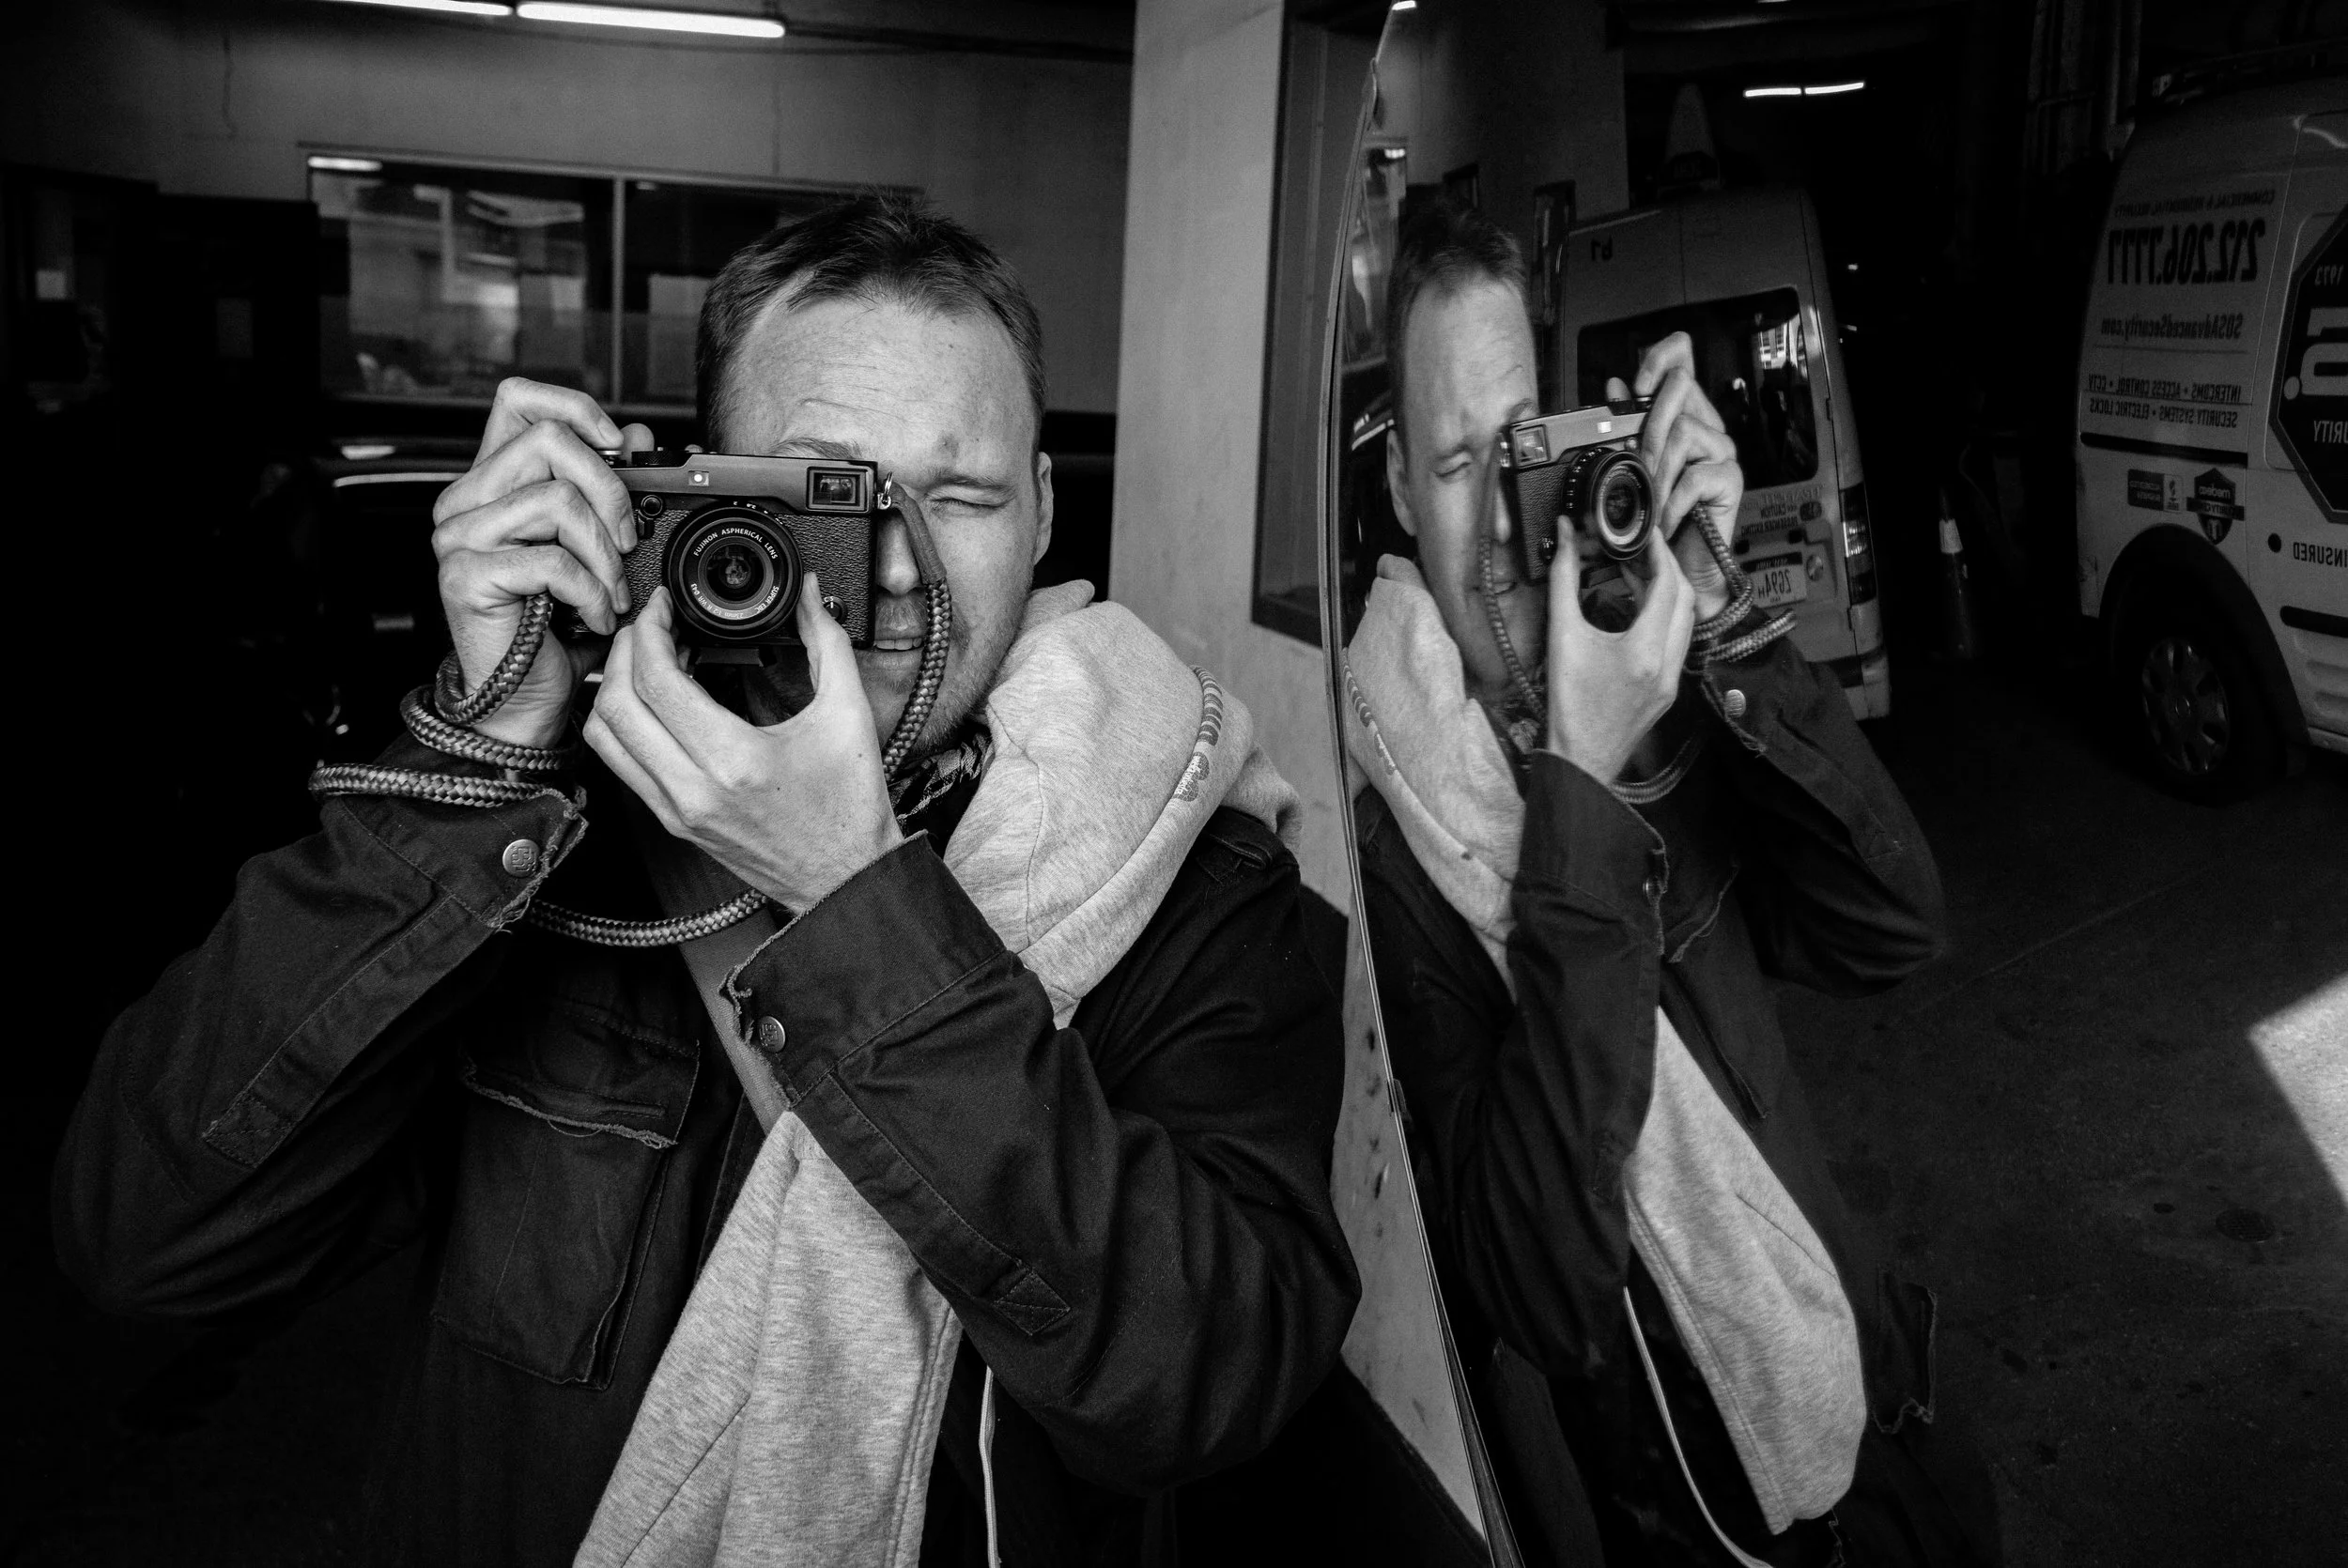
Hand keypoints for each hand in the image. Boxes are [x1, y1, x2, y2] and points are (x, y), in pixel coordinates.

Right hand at [431, 378, 651, 748]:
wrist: (522, 700)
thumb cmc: (555, 629)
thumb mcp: (595, 549)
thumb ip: (611, 488)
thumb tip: (641, 435)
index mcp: (493, 482)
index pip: (518, 400)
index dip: (574, 407)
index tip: (617, 445)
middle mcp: (466, 501)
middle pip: (549, 440)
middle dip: (610, 489)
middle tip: (627, 542)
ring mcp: (459, 537)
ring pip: (557, 499)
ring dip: (605, 554)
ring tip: (611, 592)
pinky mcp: (466, 576)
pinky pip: (552, 561)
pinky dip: (591, 593)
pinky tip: (594, 617)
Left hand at [585, 575, 904, 912]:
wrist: (846, 879)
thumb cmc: (850, 809)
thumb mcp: (849, 713)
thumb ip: (826, 642)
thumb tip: (805, 593)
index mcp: (735, 760)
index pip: (658, 682)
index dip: (651, 631)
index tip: (664, 607)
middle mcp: (694, 790)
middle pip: (616, 704)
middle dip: (624, 650)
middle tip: (650, 625)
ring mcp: (677, 810)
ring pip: (604, 737)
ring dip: (612, 687)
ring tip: (643, 660)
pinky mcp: (673, 821)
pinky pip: (621, 765)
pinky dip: (622, 724)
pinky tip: (653, 703)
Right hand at [1544, 525, 1695, 784]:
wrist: (1580, 760)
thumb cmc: (1566, 704)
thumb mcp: (1561, 638)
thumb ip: (1564, 582)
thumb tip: (1566, 536)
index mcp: (1646, 650)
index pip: (1668, 584)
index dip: (1659, 551)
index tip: (1644, 529)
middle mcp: (1669, 664)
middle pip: (1685, 599)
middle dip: (1666, 567)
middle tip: (1640, 547)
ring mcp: (1674, 679)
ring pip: (1686, 620)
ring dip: (1668, 591)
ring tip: (1636, 572)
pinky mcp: (1669, 688)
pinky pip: (1677, 640)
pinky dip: (1663, 616)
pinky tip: (1637, 608)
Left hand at [1607, 332, 1744, 621]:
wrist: (1679, 569)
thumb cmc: (1653, 520)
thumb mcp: (1628, 472)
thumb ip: (1623, 429)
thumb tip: (1614, 385)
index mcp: (1681, 414)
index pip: (1680, 359)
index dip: (1658, 359)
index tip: (1632, 384)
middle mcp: (1705, 426)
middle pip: (1681, 388)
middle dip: (1646, 424)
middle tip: (1635, 463)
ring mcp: (1720, 452)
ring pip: (1682, 431)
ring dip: (1655, 470)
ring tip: (1649, 501)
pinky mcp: (1730, 479)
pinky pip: (1694, 475)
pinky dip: (1671, 501)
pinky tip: (1665, 518)